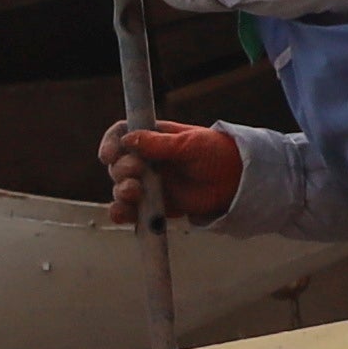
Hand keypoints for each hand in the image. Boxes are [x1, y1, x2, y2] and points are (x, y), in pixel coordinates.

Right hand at [99, 120, 237, 229]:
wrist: (237, 181)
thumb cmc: (216, 154)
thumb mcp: (190, 143)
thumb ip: (159, 143)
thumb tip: (129, 139)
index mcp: (153, 137)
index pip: (122, 135)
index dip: (111, 143)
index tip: (110, 154)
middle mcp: (147, 160)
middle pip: (118, 164)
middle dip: (121, 169)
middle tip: (136, 172)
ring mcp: (149, 183)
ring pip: (121, 188)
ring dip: (121, 191)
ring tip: (134, 192)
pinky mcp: (155, 205)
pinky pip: (132, 210)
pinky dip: (123, 213)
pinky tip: (123, 213)